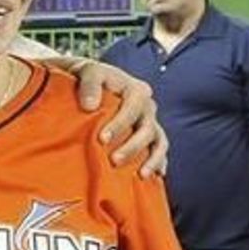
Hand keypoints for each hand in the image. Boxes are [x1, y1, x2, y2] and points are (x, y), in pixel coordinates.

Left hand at [74, 60, 166, 176]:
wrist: (92, 82)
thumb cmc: (90, 78)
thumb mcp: (89, 72)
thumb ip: (89, 85)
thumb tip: (89, 106)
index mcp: (137, 90)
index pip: (133, 108)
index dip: (119, 124)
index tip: (102, 139)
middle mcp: (148, 107)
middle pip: (147, 129)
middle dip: (132, 147)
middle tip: (114, 160)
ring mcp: (150, 122)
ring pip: (158, 142)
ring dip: (151, 159)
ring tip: (141, 175)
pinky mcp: (149, 135)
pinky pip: (159, 150)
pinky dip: (159, 162)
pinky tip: (154, 176)